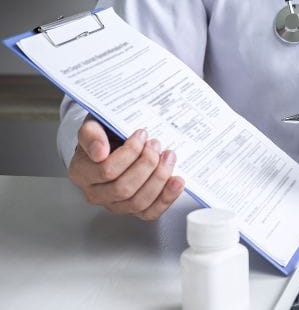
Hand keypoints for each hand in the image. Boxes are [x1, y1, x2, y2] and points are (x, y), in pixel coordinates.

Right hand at [68, 115, 184, 219]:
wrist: (114, 143)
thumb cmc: (105, 135)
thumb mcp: (93, 125)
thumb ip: (91, 134)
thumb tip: (99, 152)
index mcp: (82, 173)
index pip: (106, 170)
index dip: (129, 152)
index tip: (142, 134)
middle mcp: (95, 193)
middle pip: (124, 188)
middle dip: (147, 164)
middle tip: (156, 145)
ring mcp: (115, 205)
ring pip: (138, 202)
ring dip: (159, 178)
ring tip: (168, 157)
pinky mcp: (135, 211)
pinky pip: (150, 213)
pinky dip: (167, 197)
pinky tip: (176, 181)